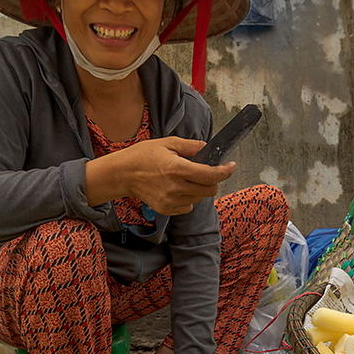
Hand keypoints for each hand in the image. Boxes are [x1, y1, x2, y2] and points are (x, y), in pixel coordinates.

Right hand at [118, 137, 235, 215]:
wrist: (123, 175)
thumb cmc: (143, 156)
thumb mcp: (167, 143)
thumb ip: (191, 146)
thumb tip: (208, 147)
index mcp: (177, 169)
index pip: (210, 175)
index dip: (224, 171)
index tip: (230, 166)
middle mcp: (176, 188)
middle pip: (209, 190)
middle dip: (213, 180)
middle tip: (206, 171)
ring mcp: (171, 201)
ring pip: (200, 198)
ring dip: (199, 189)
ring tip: (185, 178)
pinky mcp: (167, 209)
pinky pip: (188, 207)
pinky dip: (188, 198)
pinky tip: (177, 188)